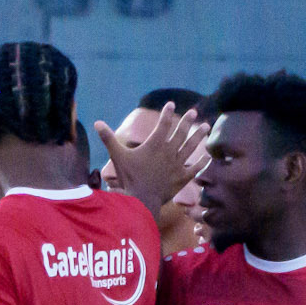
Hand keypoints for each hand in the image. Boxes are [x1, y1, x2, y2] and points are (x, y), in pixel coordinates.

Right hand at [93, 104, 209, 212]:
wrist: (141, 199)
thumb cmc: (129, 177)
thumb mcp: (118, 156)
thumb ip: (109, 138)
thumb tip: (97, 122)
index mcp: (155, 144)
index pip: (163, 124)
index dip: (167, 113)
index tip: (171, 104)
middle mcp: (169, 151)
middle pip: (181, 133)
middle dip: (187, 121)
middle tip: (193, 112)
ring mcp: (178, 164)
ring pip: (191, 147)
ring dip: (199, 136)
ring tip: (206, 126)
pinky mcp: (183, 178)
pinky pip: (195, 168)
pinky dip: (202, 162)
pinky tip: (208, 156)